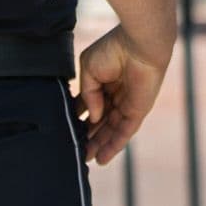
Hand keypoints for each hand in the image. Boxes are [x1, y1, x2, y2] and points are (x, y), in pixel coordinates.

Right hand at [77, 25, 169, 164]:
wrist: (138, 45)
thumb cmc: (113, 50)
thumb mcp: (89, 70)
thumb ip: (88, 95)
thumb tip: (92, 117)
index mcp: (103, 82)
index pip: (89, 106)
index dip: (78, 119)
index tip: (66, 132)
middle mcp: (115, 95)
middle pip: (100, 122)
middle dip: (88, 137)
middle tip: (76, 153)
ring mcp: (127, 104)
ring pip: (111, 130)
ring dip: (100, 145)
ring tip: (86, 160)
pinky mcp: (138, 110)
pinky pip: (125, 132)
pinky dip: (115, 145)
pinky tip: (103, 158)